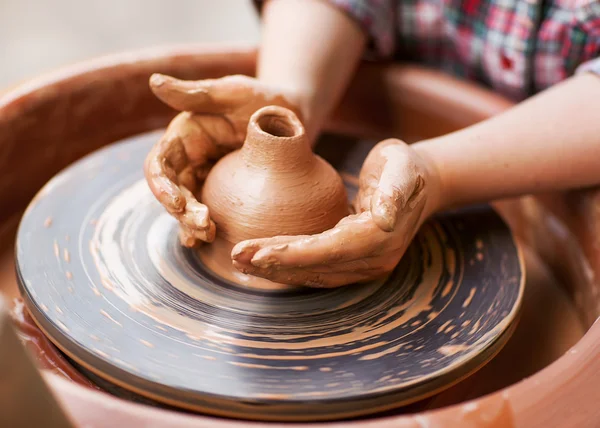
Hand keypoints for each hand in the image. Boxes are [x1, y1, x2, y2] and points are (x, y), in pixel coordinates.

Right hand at [144, 73, 300, 246]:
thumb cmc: (263, 99)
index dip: (162, 185)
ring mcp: (206, 178)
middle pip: (172, 191)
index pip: (161, 164)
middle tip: (202, 226)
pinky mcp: (224, 194)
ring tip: (205, 236)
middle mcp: (190, 159)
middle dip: (180, 212)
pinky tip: (207, 243)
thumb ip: (196, 93)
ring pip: (187, 207)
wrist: (295, 117)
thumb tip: (154, 82)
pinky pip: (208, 213)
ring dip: (190, 224)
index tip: (178, 203)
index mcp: (185, 136)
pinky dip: (203, 228)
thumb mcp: (233, 92)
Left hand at [230, 139, 440, 287]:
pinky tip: (263, 261)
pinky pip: (316, 267)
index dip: (293, 255)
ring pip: (313, 273)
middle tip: (237, 256)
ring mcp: (363, 264)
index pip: (330, 251)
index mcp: (381, 238)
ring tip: (240, 260)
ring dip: (276, 269)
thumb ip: (395, 189)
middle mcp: (373, 259)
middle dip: (275, 264)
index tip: (257, 253)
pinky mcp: (352, 260)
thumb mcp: (402, 167)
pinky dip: (288, 266)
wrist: (419, 181)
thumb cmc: (405, 167)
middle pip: (316, 267)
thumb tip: (385, 218)